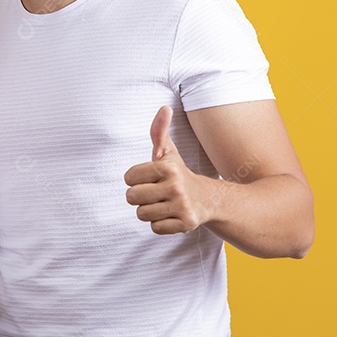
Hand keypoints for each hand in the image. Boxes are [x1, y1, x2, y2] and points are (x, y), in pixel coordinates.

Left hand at [124, 106, 204, 234]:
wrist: (209, 199)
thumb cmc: (178, 174)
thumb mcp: (168, 152)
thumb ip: (159, 131)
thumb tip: (164, 107)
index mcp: (167, 167)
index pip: (128, 178)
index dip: (136, 179)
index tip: (151, 178)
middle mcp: (175, 186)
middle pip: (131, 198)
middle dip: (140, 196)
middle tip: (156, 193)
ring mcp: (181, 206)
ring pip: (142, 214)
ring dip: (150, 211)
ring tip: (164, 204)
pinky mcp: (185, 224)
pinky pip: (154, 228)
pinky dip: (160, 224)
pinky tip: (171, 215)